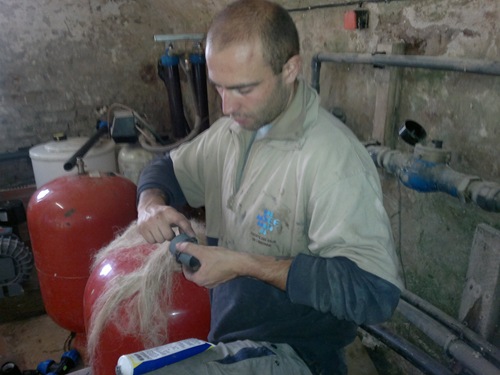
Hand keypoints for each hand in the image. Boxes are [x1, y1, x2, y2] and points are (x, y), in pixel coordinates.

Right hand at [137, 189, 194, 242]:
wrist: (148, 207)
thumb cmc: (166, 214)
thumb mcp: (176, 215)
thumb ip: (185, 225)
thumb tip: (192, 236)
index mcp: (169, 212)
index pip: (180, 221)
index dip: (187, 229)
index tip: (192, 236)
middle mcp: (158, 217)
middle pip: (168, 236)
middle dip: (169, 236)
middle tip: (168, 231)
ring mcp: (148, 222)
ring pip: (159, 240)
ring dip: (161, 238)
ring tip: (160, 231)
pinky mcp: (141, 228)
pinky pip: (151, 241)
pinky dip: (153, 239)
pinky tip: (154, 232)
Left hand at [176, 242, 292, 289]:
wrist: (241, 263)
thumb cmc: (222, 259)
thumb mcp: (204, 252)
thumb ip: (190, 249)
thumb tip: (178, 246)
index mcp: (199, 280)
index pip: (186, 273)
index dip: (184, 263)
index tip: (185, 253)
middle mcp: (205, 284)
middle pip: (194, 273)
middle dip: (192, 263)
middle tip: (193, 252)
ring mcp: (214, 283)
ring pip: (202, 273)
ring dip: (200, 264)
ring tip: (203, 253)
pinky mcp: (221, 279)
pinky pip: (210, 273)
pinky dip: (208, 266)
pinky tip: (212, 258)